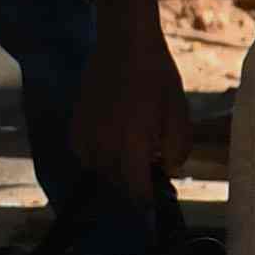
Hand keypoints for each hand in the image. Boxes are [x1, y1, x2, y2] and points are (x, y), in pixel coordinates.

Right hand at [73, 10, 187, 209]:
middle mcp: (104, 145)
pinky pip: (84, 155)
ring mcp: (86, 135)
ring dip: (115, 172)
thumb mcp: (179, 114)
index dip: (145, 204)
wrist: (125, 44)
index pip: (135, 191)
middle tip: (149, 177)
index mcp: (132, 144)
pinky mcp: (75, 125)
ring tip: (132, 155)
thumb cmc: (157, 78)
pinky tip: (113, 143)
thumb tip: (165, 170)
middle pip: (116, 185)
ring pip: (99, 171)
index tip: (153, 210)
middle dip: (132, 187)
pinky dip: (97, 157)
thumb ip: (176, 150)